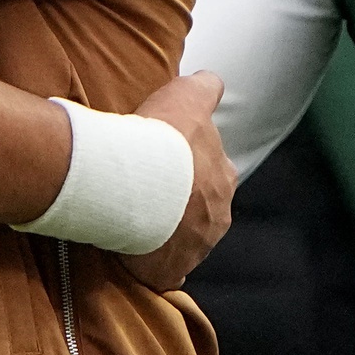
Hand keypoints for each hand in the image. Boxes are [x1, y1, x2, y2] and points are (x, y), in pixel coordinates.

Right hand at [123, 70, 235, 291]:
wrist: (131, 178)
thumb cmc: (160, 137)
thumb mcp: (187, 95)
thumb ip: (204, 88)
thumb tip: (210, 81)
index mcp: (223, 179)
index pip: (210, 176)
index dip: (187, 170)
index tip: (164, 165)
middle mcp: (217, 216)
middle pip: (200, 213)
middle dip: (180, 207)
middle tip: (146, 194)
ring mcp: (195, 248)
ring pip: (182, 243)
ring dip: (165, 235)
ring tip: (133, 222)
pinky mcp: (168, 270)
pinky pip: (162, 273)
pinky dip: (152, 266)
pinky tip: (133, 257)